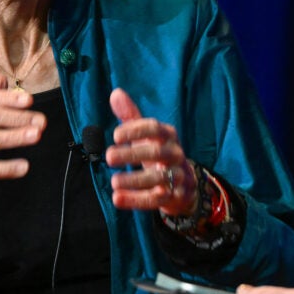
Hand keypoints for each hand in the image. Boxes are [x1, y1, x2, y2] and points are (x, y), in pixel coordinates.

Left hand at [105, 87, 197, 215]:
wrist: (185, 183)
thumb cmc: (158, 153)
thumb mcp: (147, 136)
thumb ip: (131, 116)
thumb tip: (116, 93)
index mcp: (168, 136)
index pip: (154, 128)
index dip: (135, 130)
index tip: (115, 135)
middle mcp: (175, 154)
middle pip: (157, 152)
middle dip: (132, 154)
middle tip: (109, 157)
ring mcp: (177, 176)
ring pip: (158, 177)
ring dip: (134, 180)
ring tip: (114, 181)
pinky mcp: (174, 197)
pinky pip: (156, 199)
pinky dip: (136, 200)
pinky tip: (117, 199)